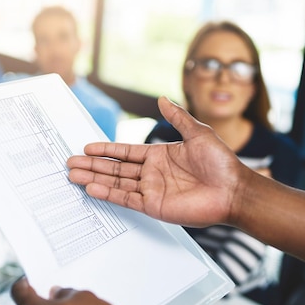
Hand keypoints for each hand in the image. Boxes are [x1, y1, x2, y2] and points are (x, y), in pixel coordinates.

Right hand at [67, 96, 249, 226]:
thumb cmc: (220, 162)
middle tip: (71, 162)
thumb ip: (177, 117)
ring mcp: (152, 190)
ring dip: (95, 179)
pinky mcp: (154, 206)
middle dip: (93, 165)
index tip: (87, 146)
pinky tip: (92, 188)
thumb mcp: (198, 133)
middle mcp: (152, 173)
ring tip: (74, 175)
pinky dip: (109, 194)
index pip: (125, 152)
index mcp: (159, 155)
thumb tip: (162, 99)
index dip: (106, 149)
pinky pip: (126, 199)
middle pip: (115, 168)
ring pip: (116, 183)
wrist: (233, 189)